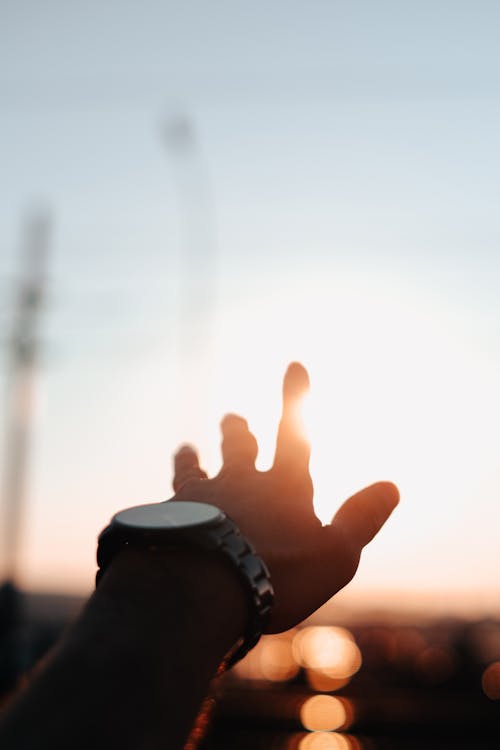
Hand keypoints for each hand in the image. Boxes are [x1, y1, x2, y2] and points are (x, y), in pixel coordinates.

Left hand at [172, 362, 398, 632]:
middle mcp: (239, 483)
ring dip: (192, 457)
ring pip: (194, 469)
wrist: (200, 587)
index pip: (293, 432)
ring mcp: (198, 499)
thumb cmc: (277, 575)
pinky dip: (166, 502)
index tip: (294, 365)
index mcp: (282, 487)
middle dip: (237, 430)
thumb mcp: (335, 554)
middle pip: (237, 447)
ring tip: (187, 449)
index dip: (295, 398)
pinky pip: (166, 503)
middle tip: (232, 418)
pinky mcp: (166, 520)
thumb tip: (392, 486)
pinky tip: (156, 507)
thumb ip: (360, 519)